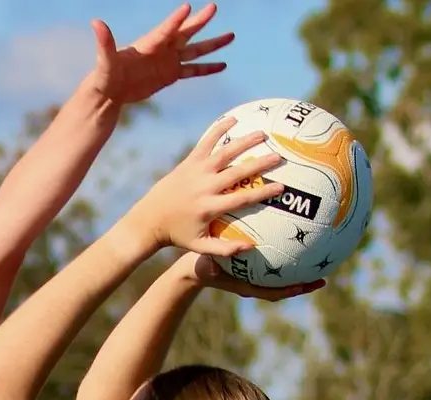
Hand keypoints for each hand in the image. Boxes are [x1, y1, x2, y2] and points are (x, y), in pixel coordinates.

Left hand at [85, 4, 233, 104]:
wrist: (110, 90)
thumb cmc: (105, 75)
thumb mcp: (105, 61)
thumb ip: (104, 42)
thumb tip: (95, 23)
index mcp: (148, 43)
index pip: (165, 30)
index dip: (175, 20)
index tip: (188, 7)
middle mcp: (162, 48)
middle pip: (185, 32)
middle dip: (199, 21)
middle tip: (213, 7)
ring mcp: (168, 60)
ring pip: (195, 50)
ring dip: (213, 44)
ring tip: (231, 35)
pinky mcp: (171, 74)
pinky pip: (193, 70)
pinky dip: (207, 68)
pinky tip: (223, 65)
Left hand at [126, 120, 285, 255]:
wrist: (149, 219)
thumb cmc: (178, 235)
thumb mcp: (199, 246)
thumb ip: (225, 248)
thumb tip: (251, 247)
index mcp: (209, 208)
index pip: (241, 199)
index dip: (262, 193)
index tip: (281, 187)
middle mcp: (204, 188)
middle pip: (237, 173)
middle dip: (259, 164)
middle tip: (279, 156)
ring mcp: (196, 173)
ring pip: (223, 154)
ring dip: (244, 142)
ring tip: (263, 133)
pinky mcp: (188, 163)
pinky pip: (205, 143)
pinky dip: (218, 130)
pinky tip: (233, 119)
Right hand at [184, 252, 323, 301]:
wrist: (194, 268)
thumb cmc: (199, 266)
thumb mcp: (203, 264)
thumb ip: (210, 265)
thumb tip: (220, 258)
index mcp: (246, 286)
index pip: (271, 292)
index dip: (288, 291)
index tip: (304, 287)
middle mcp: (256, 283)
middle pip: (284, 287)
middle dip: (303, 285)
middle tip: (322, 279)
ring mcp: (257, 276)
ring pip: (283, 276)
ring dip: (301, 271)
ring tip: (320, 260)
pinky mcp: (255, 267)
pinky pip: (275, 262)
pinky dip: (287, 254)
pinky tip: (296, 236)